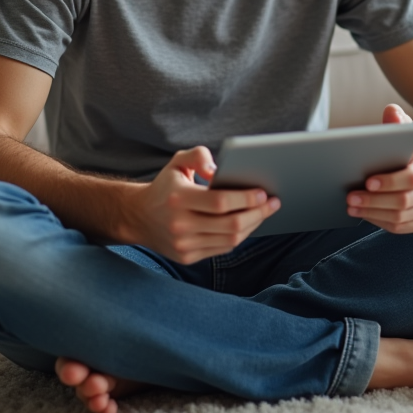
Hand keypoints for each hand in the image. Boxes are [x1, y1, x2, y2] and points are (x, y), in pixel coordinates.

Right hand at [123, 146, 279, 263]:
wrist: (139, 217)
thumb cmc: (166, 186)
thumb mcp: (177, 162)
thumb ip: (198, 155)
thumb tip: (218, 169)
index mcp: (178, 198)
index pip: (219, 202)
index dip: (246, 198)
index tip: (264, 192)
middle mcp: (180, 225)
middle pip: (230, 225)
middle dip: (257, 214)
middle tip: (273, 202)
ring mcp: (183, 244)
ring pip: (230, 239)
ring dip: (253, 226)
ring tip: (264, 212)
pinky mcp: (187, 257)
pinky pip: (222, 248)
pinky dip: (239, 236)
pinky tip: (248, 224)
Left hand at [345, 104, 412, 233]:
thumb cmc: (407, 155)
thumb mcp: (404, 137)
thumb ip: (397, 124)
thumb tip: (390, 111)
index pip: (412, 178)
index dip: (389, 182)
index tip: (367, 181)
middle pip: (403, 201)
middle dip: (374, 200)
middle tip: (350, 197)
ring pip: (400, 217)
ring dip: (372, 213)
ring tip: (351, 206)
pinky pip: (400, 228)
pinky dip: (379, 222)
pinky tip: (363, 215)